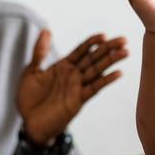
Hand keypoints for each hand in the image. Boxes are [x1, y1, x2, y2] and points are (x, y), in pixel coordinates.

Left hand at [17, 30, 127, 144]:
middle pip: (94, 58)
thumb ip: (40, 52)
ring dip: (111, 61)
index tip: (104, 35)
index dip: (92, 42)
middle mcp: (73, 75)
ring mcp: (77, 87)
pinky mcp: (79, 99)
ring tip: (125, 52)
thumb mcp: (31, 71)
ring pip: (97, 70)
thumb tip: (46, 30)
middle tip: (124, 40)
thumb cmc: (29, 99)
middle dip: (108, 48)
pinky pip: (94, 88)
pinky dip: (106, 80)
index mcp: (63, 66)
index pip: (81, 50)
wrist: (29, 123)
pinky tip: (118, 73)